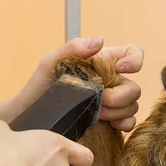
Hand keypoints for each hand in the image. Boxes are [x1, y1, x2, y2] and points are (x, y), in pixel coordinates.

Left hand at [15, 37, 143, 131]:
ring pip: (133, 106)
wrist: (31, 116)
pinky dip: (124, 124)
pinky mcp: (112, 121)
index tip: (120, 69)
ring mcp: (113, 102)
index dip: (134, 60)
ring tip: (97, 113)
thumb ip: (73, 48)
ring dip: (117, 111)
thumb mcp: (51, 62)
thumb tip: (99, 41)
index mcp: (102, 63)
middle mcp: (111, 82)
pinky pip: (130, 122)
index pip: (132, 53)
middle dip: (119, 96)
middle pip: (134, 88)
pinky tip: (109, 124)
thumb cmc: (40, 86)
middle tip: (99, 100)